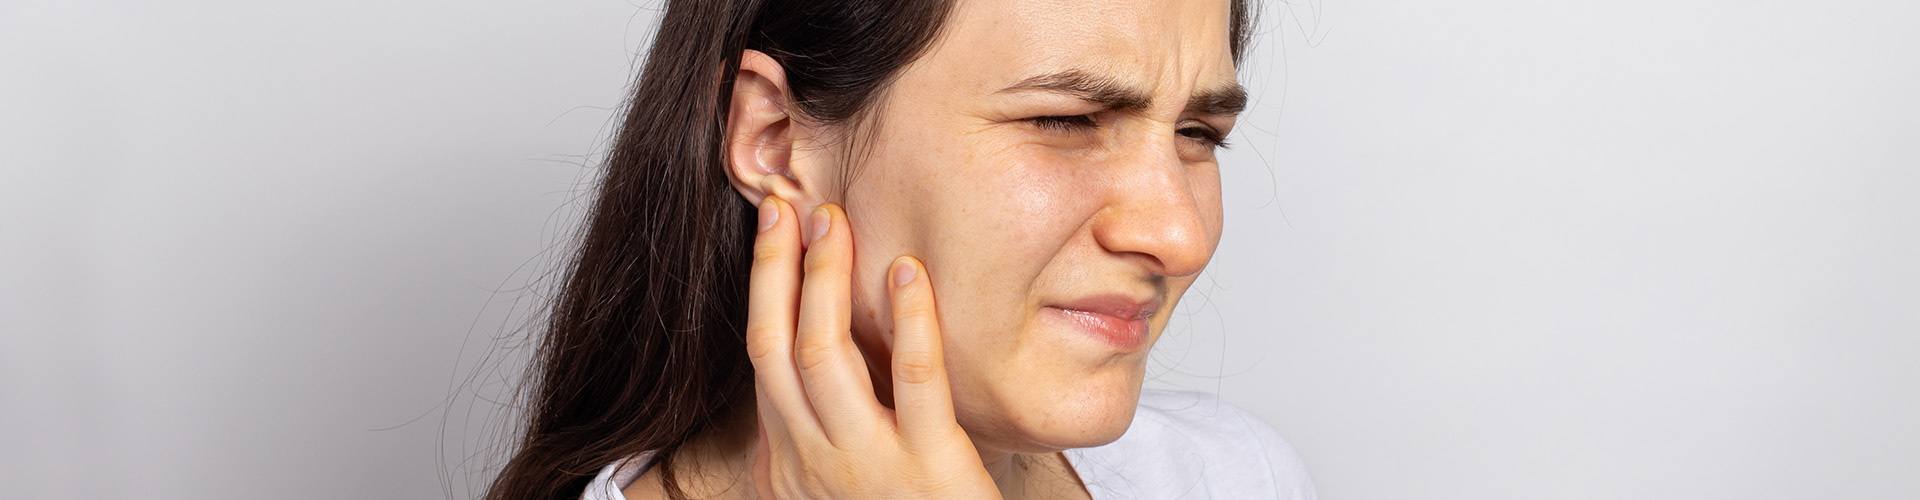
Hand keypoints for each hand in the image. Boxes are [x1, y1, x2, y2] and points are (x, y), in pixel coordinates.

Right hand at [743, 197, 1000, 498]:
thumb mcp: (832, 497)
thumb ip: (809, 453)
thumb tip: (786, 407)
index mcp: (795, 465)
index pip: (763, 361)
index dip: (763, 289)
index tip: (772, 231)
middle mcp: (817, 463)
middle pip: (778, 348)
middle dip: (777, 270)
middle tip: (789, 206)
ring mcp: (868, 467)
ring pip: (826, 356)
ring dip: (825, 281)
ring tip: (835, 222)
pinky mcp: (931, 469)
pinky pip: (914, 381)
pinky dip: (909, 321)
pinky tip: (908, 270)